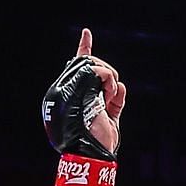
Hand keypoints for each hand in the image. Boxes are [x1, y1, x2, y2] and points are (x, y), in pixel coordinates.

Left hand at [43, 28, 127, 185]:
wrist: (91, 153)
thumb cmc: (78, 125)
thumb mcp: (75, 94)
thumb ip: (86, 75)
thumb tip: (101, 71)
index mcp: (65, 91)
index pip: (74, 65)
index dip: (83, 48)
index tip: (87, 32)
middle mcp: (79, 96)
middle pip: (94, 69)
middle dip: (101, 70)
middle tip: (104, 80)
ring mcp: (95, 105)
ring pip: (108, 80)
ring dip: (110, 82)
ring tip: (108, 95)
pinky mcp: (110, 115)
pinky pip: (118, 95)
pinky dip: (119, 92)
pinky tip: (116, 94)